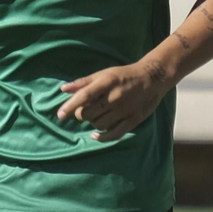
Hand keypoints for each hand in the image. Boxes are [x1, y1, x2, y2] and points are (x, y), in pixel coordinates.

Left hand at [56, 59, 171, 141]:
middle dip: (81, 113)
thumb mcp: (104, 74)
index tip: (60, 115)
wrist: (152, 79)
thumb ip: (83, 82)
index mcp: (107, 82)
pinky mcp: (133, 120)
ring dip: (92, 122)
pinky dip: (102, 137)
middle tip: (85, 110)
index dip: (70, 106)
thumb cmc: (124, 75)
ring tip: (96, 115)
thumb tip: (63, 89)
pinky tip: (95, 135)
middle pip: (89, 113)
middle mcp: (115, 97)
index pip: (85, 95)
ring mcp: (125, 110)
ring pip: (98, 124)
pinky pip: (113, 135)